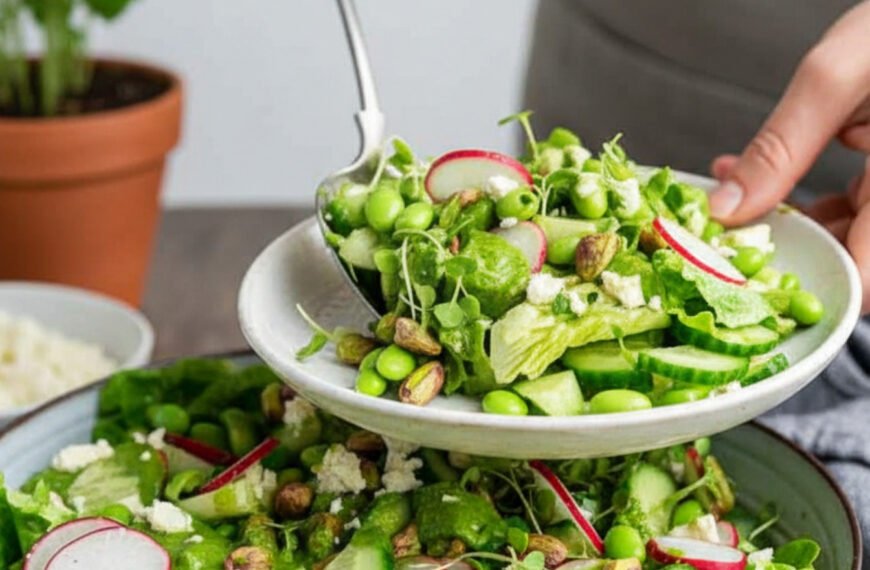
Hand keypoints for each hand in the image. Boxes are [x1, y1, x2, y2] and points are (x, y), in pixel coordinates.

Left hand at [707, 1, 869, 311]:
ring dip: (793, 221)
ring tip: (744, 194)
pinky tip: (778, 173)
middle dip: (787, 247)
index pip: (866, 282)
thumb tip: (725, 207)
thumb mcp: (837, 78)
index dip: (812, 293)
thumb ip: (780, 148)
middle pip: (851, 256)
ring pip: (849, 232)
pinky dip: (815, 197)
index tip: (751, 282)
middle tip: (732, 232)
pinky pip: (857, 204)